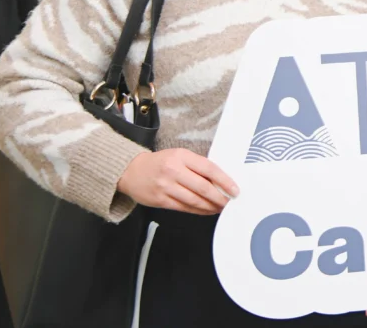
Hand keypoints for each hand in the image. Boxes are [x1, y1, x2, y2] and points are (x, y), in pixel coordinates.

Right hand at [117, 148, 239, 214]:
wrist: (131, 171)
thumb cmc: (160, 163)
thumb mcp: (179, 156)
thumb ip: (197, 166)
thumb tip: (220, 180)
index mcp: (181, 156)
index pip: (209, 168)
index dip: (224, 181)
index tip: (234, 189)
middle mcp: (174, 171)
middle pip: (203, 187)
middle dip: (220, 197)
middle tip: (229, 202)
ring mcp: (166, 186)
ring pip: (194, 200)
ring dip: (211, 206)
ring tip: (220, 207)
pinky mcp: (160, 200)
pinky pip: (184, 208)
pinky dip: (198, 210)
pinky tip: (206, 210)